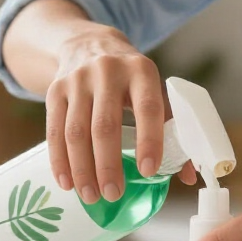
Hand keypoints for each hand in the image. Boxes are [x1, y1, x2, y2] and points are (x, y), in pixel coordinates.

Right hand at [45, 25, 195, 203]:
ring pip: (76, 132)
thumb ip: (172, 129)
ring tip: (91, 196)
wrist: (88, 44)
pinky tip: (67, 183)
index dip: (149, 140)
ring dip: (82, 169)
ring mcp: (77, 80)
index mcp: (141, 71)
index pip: (148, 108)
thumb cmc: (129, 79)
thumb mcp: (154, 91)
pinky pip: (54, 130)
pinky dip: (60, 161)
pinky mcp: (56, 90)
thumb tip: (187, 176)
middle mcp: (107, 71)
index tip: (148, 171)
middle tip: (114, 194)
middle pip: (105, 126)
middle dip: (108, 165)